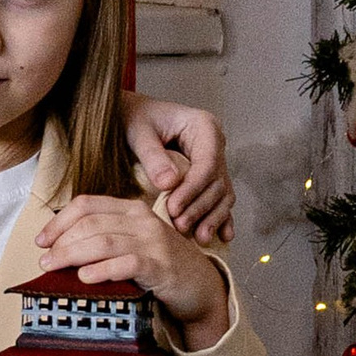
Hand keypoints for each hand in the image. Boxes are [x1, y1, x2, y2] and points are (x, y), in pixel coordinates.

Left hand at [34, 194, 229, 348]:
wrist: (200, 287)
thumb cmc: (160, 264)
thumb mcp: (132, 242)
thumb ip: (104, 236)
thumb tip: (59, 247)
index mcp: (132, 209)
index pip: (87, 205)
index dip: (58, 221)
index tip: (41, 241)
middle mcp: (142, 220)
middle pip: (90, 223)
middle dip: (61, 242)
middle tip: (44, 261)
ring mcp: (153, 242)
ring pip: (103, 241)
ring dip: (72, 255)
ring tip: (54, 268)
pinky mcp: (161, 266)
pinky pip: (126, 264)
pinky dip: (101, 270)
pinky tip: (85, 277)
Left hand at [123, 95, 232, 242]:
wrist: (133, 116)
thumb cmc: (135, 118)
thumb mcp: (139, 133)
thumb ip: (153, 156)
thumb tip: (169, 184)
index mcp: (205, 127)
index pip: (207, 164)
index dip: (192, 189)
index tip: (173, 208)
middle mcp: (215, 144)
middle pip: (217, 182)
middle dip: (201, 207)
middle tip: (180, 226)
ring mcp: (214, 160)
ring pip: (222, 193)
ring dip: (213, 217)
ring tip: (200, 239)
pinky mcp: (208, 176)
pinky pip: (220, 198)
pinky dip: (221, 217)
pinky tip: (223, 237)